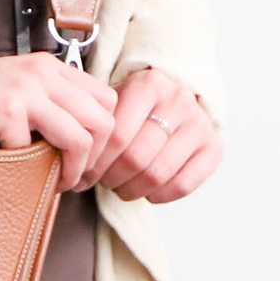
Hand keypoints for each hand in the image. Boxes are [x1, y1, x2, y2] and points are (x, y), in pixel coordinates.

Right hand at [0, 51, 118, 191]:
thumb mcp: (14, 86)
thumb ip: (47, 101)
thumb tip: (81, 142)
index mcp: (50, 67)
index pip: (107, 101)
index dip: (104, 136)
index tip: (85, 160)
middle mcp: (44, 74)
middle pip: (104, 121)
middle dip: (96, 159)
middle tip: (77, 179)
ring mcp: (26, 91)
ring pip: (82, 138)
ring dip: (74, 169)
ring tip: (58, 183)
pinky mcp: (5, 112)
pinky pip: (35, 152)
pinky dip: (30, 169)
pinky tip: (19, 174)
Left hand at [79, 67, 223, 201]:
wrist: (175, 97)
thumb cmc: (133, 106)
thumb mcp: (112, 100)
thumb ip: (94, 121)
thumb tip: (65, 156)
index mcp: (149, 85)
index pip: (116, 135)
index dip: (94, 163)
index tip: (81, 172)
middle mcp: (179, 101)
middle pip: (136, 158)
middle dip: (110, 178)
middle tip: (99, 181)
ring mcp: (200, 124)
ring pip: (157, 174)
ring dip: (131, 189)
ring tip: (118, 186)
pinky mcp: (214, 147)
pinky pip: (183, 184)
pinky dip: (159, 195)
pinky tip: (146, 191)